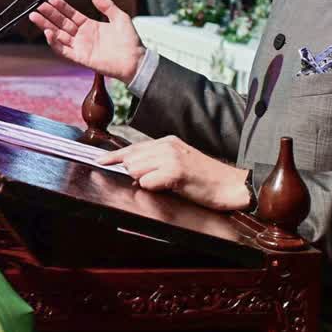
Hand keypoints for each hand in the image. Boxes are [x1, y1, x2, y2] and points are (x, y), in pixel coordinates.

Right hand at [28, 0, 145, 81]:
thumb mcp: (120, 17)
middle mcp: (83, 36)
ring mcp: (80, 47)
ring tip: (35, 16)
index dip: (61, 7)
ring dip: (46, 26)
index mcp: (90, 25)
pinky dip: (54, 43)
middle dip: (49, 14)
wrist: (135, 60)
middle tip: (38, 6)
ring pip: (58, 35)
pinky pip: (63, 50)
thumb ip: (106, 5)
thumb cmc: (130, 41)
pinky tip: (48, 32)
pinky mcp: (80, 58)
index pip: (71, 14)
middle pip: (61, 23)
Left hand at [99, 136, 250, 210]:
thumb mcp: (179, 165)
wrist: (231, 186)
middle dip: (136, 175)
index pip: (133, 148)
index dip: (114, 156)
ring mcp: (171, 157)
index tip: (99, 161)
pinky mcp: (176, 171)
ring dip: (145, 182)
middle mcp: (167, 145)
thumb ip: (157, 165)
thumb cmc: (206, 180)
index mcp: (167, 142)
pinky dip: (154, 189)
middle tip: (156, 182)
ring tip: (167, 184)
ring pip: (135, 170)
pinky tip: (170, 188)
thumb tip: (134, 174)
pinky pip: (148, 182)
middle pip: (130, 160)